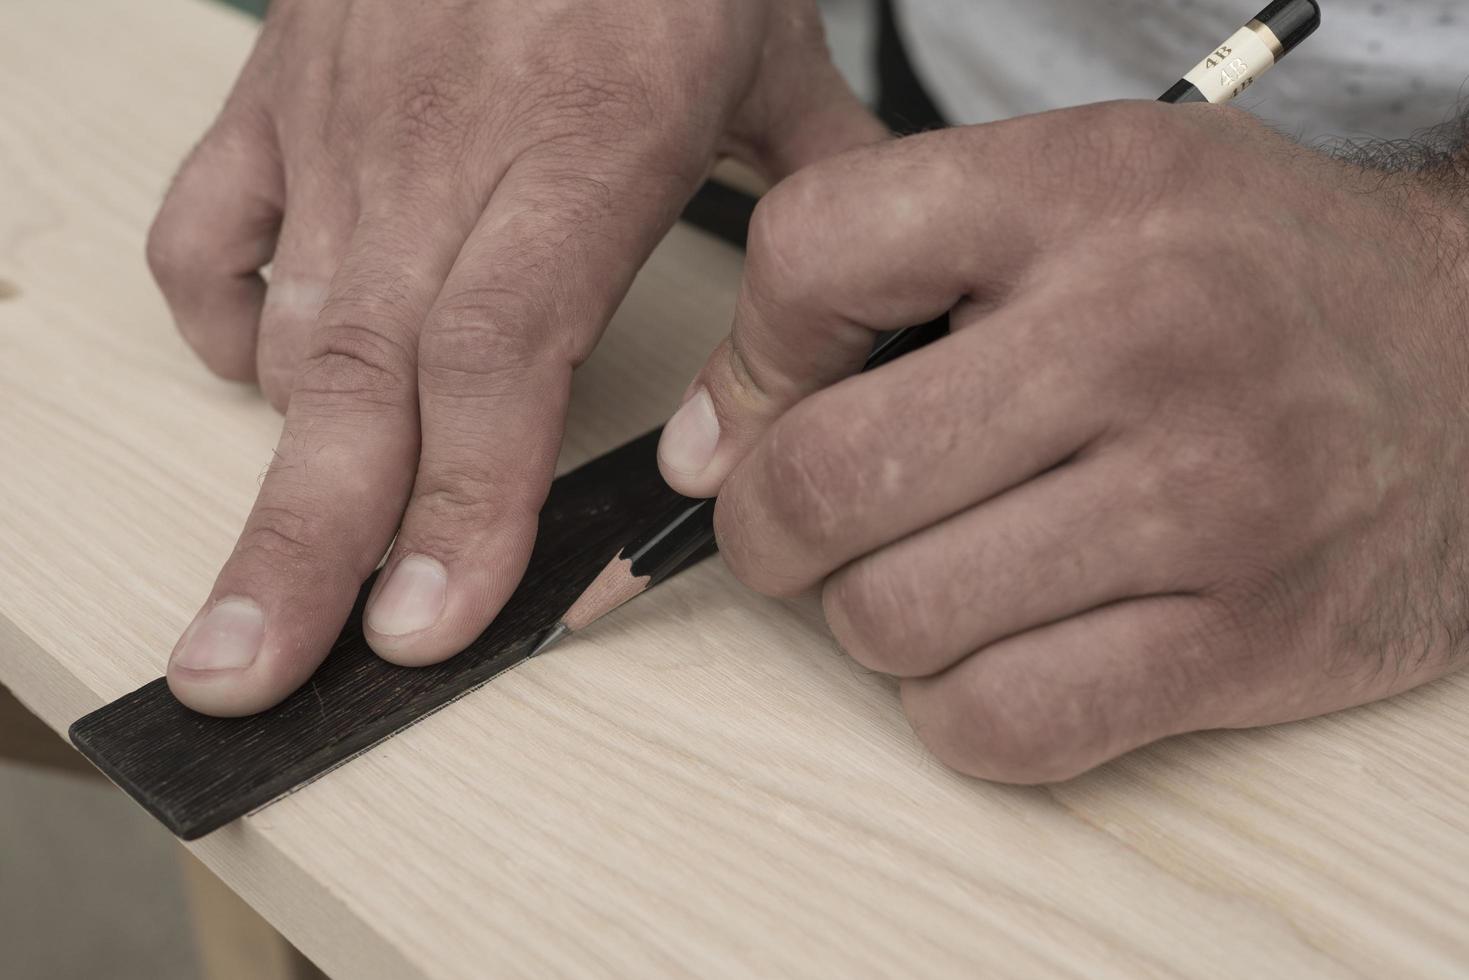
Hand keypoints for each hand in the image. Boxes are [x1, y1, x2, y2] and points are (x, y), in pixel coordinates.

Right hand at [150, 0, 884, 714]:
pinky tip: (266, 387)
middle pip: (369, 380)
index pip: (502, 355)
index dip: (463, 500)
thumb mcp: (776, 57)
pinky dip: (222, 327)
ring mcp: (345, 120)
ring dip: (268, 481)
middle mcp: (445, 146)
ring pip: (287, 331)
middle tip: (253, 677)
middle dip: (310, 546)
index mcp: (583, 142)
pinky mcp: (280, 90)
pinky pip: (213, 234)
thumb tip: (860, 351)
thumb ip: (827, 207)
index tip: (428, 625)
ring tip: (242, 614)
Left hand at [660, 102, 1468, 781]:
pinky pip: (1000, 725)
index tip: (775, 403)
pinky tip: (997, 645)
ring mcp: (1208, 500)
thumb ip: (882, 275)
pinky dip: (956, 706)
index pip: (811, 255)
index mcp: (1084, 194)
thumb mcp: (1075, 196)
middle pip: (827, 480)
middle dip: (774, 529)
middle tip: (810, 525)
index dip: (754, 355)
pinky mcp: (1247, 640)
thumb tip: (713, 446)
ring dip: (872, 618)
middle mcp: (1147, 337)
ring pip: (893, 621)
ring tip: (932, 571)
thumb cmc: (1239, 281)